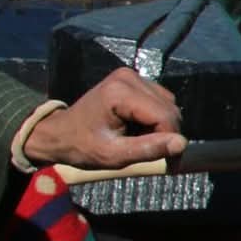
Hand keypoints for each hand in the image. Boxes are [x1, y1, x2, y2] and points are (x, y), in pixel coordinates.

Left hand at [23, 67, 187, 168]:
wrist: (59, 133)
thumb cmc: (82, 146)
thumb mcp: (114, 155)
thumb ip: (148, 149)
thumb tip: (182, 144)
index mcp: (120, 93)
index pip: (164, 116)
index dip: (171, 141)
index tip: (169, 164)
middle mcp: (128, 77)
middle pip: (169, 109)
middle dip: (167, 134)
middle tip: (155, 155)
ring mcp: (130, 76)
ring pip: (168, 104)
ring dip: (162, 126)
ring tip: (142, 140)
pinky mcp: (133, 79)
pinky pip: (160, 99)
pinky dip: (156, 118)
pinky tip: (140, 128)